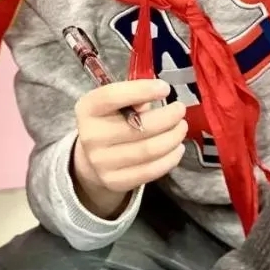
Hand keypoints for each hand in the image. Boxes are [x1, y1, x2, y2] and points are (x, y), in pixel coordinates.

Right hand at [71, 80, 186, 216]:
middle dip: (168, 117)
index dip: (141, 90)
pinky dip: (171, 158)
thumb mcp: (112, 104)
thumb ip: (131, 97)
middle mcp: (90, 136)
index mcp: (87, 109)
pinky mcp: (115, 181)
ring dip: (173, 137)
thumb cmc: (109, 122)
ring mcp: (101, 162)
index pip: (112, 96)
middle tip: (180, 110)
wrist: (91, 159)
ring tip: (181, 128)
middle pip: (138, 126)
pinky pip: (151, 171)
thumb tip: (156, 95)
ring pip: (149, 150)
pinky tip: (177, 148)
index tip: (165, 88)